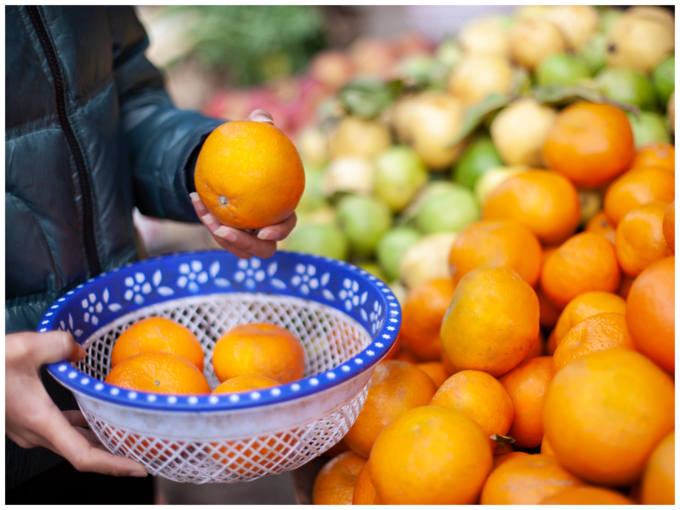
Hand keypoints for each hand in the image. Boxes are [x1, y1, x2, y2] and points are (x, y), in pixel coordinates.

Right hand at [3, 331, 146, 476]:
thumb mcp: (25, 347)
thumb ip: (60, 345)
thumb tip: (81, 350)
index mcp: (40, 422)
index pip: (83, 456)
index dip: (113, 466)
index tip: (140, 468)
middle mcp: (35, 432)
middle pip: (81, 453)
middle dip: (113, 456)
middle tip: (145, 450)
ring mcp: (27, 429)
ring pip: (70, 441)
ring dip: (97, 441)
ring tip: (127, 434)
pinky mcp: (23, 421)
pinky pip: (59, 430)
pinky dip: (80, 428)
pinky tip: (93, 415)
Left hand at [191, 109, 297, 258]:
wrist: (231, 164)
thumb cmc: (250, 150)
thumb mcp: (253, 135)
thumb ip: (259, 126)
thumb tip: (262, 118)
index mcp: (282, 209)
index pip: (286, 225)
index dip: (279, 232)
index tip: (264, 230)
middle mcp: (267, 226)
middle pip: (263, 248)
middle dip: (245, 244)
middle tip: (226, 231)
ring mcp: (248, 234)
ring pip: (239, 248)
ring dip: (220, 236)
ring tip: (206, 215)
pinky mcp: (229, 235)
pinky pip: (219, 234)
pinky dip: (207, 219)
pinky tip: (195, 197)